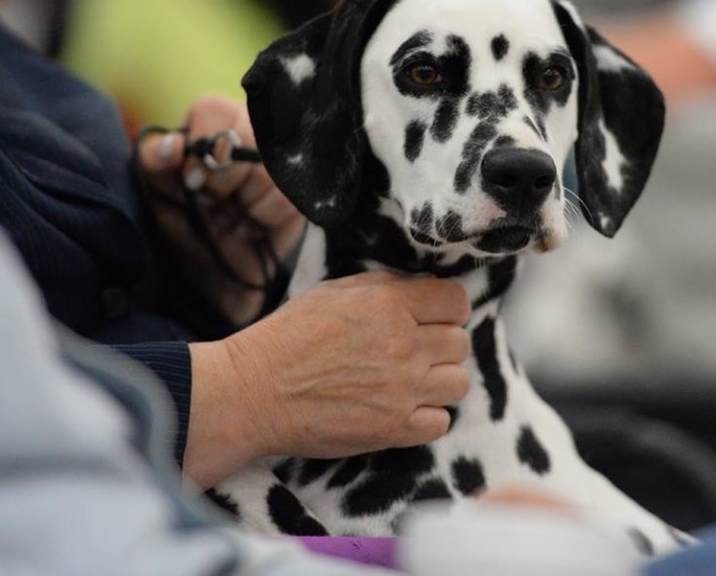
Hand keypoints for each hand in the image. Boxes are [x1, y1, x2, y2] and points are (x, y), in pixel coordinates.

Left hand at [137, 95, 304, 326]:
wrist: (215, 261)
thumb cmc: (185, 212)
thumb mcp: (158, 186)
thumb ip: (154, 158)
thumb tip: (172, 146)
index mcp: (216, 116)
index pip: (213, 110)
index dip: (201, 149)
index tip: (192, 182)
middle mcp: (254, 125)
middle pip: (246, 138)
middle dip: (222, 182)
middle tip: (211, 202)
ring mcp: (284, 155)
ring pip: (268, 171)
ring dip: (241, 204)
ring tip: (229, 215)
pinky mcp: (303, 187)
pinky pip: (287, 198)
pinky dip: (261, 219)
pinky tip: (249, 224)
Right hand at [183, 271, 471, 488]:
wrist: (256, 390)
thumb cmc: (289, 336)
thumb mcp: (334, 291)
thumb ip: (383, 287)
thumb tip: (422, 288)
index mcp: (388, 303)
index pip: (455, 300)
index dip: (446, 309)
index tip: (433, 317)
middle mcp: (403, 344)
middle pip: (459, 342)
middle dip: (440, 344)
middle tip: (412, 350)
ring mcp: (402, 389)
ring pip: (458, 383)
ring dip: (438, 381)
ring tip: (409, 380)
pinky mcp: (394, 428)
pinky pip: (440, 421)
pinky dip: (426, 416)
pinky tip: (400, 407)